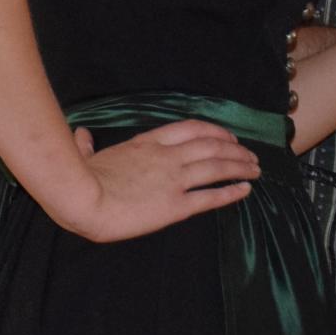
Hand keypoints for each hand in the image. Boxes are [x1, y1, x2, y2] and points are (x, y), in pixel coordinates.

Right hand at [44, 119, 258, 242]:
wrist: (83, 199)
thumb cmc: (81, 177)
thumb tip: (80, 134)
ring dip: (239, 166)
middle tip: (249, 154)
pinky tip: (245, 189)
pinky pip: (212, 196)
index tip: (227, 135)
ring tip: (255, 169)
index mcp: (146, 143)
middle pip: (210, 145)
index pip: (189, 129)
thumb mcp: (86, 155)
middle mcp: (166, 157)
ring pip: (217, 167)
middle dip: (234, 148)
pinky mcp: (177, 205)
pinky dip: (232, 191)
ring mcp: (173, 180)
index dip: (214, 130)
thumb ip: (86, 144)